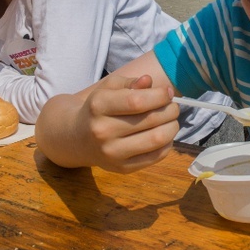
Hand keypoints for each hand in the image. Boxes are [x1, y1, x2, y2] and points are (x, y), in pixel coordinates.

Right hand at [36, 74, 179, 172]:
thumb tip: (149, 81)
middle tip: (173, 106)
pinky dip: (168, 143)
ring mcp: (112, 153)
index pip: (136, 101)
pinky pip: (156, 156)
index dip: (159, 96)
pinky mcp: (122, 168)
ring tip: (171, 120)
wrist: (77, 138)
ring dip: (172, 127)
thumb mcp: (108, 88)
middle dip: (170, 111)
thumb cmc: (98, 108)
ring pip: (157, 140)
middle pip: (150, 121)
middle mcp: (102, 131)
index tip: (168, 93)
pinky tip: (164, 135)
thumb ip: (130, 82)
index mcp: (98, 106)